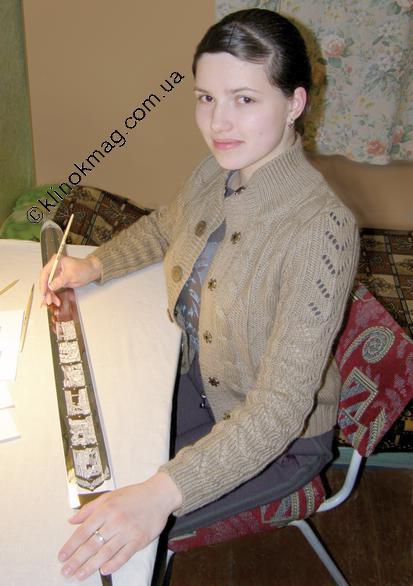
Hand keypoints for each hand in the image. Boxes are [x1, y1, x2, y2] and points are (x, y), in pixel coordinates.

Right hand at [39, 254, 101, 306]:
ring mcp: (56, 275)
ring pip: (49, 287)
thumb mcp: (71, 275)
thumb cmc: (83, 268)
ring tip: (55, 302)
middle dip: (47, 291)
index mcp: (56, 262)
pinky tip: (56, 301)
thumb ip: (60, 281)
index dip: (43, 283)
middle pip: (45, 281)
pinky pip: (53, 289)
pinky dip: (54, 295)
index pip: (45, 273)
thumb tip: (51, 286)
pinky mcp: (59, 281)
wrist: (91, 271)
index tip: (44, 292)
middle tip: (49, 300)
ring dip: (51, 295)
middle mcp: (54, 268)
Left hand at [58, 472, 181, 580]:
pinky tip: (104, 570)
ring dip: (91, 566)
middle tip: (66, 571)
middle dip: (77, 560)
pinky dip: (113, 564)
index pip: (84, 531)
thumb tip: (72, 520)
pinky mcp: (139, 540)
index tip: (62, 556)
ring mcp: (128, 531)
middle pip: (92, 544)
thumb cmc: (133, 495)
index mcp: (106, 509)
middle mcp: (115, 521)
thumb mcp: (109, 496)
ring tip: (80, 575)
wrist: (158, 495)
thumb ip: (89, 509)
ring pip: (106, 552)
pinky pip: (124, 555)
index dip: (71, 545)